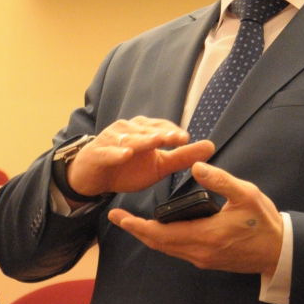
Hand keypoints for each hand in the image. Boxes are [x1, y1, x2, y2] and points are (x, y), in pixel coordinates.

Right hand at [64, 117, 214, 199]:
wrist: (93, 177)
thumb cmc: (127, 168)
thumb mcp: (158, 165)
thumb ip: (182, 156)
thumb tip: (211, 145)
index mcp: (143, 130)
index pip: (160, 126)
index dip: (173, 132)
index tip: (187, 138)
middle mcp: (127, 130)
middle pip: (146, 131)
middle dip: (162, 134)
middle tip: (178, 139)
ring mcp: (110, 140)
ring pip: (129, 139)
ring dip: (143, 140)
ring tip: (156, 142)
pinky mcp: (98, 153)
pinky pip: (108, 152)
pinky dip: (116, 153)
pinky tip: (126, 155)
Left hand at [107, 162, 283, 276]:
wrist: (280, 252)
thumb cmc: (264, 223)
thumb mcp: (246, 194)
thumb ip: (220, 180)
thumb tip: (196, 167)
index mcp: (205, 235)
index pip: (161, 234)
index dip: (137, 225)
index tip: (119, 216)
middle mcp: (199, 252)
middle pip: (158, 244)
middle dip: (136, 230)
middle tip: (117, 217)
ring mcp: (202, 259)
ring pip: (166, 249)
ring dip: (148, 236)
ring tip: (133, 221)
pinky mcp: (207, 260)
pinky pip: (177, 251)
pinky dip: (163, 240)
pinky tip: (159, 228)